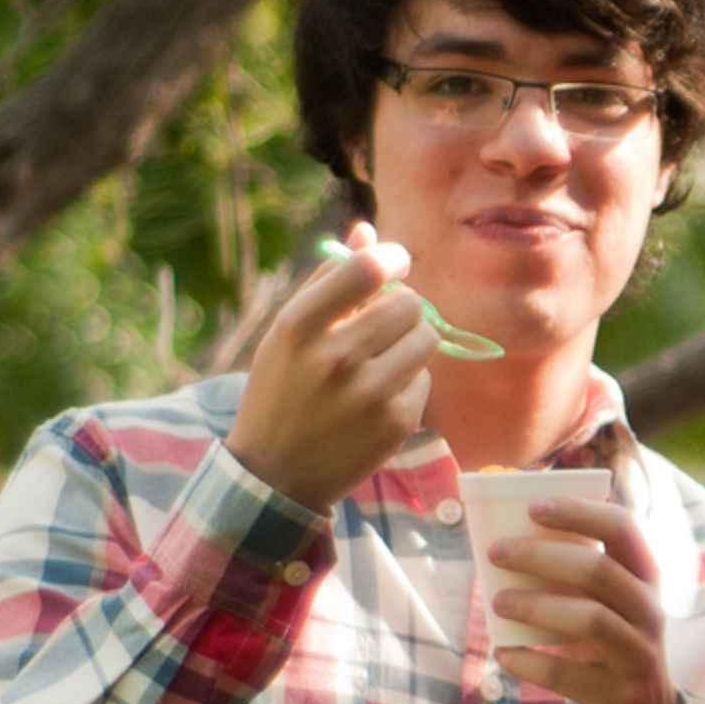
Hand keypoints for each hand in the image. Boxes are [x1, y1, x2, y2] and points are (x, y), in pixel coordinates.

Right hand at [226, 223, 439, 511]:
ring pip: (427, 338)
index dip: (392, 258)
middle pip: (408, 303)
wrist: (277, 471)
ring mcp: (368, 393)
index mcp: (299, 325)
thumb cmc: (281, 389)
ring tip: (381, 361)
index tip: (396, 263)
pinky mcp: (395, 423)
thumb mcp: (288, 332)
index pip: (367, 269)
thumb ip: (327, 280)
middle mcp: (334, 357)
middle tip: (383, 325)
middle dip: (403, 308)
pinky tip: (378, 400)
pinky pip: (426, 380)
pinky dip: (408, 384)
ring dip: (411, 344)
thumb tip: (367, 232)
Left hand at [490, 497, 687, 703]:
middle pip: (598, 570)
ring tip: (497, 602)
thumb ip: (574, 573)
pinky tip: (504, 654)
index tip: (532, 507)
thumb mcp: (606, 604)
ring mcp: (638, 655)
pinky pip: (569, 675)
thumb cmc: (607, 645)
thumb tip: (506, 539)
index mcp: (645, 578)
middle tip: (496, 552)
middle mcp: (649, 612)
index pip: (623, 527)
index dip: (579, 512)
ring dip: (536, 605)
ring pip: (589, 620)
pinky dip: (531, 662)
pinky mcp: (619, 696)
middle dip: (540, 556)